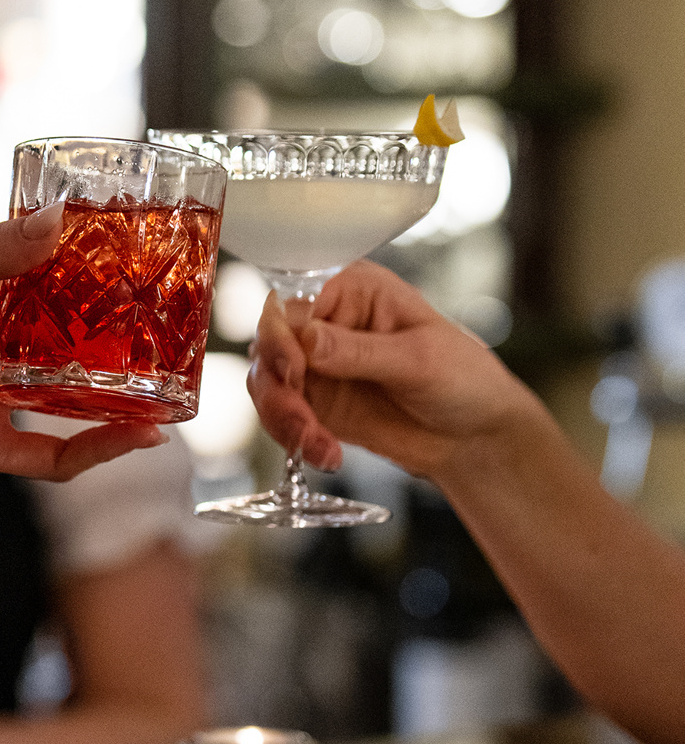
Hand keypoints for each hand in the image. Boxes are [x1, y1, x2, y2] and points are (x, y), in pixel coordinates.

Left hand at [0, 213, 166, 490]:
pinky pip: (56, 456)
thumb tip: (59, 220)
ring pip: (78, 402)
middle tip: (176, 324)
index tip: (145, 258)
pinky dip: (99, 450)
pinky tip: (138, 437)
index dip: (97, 274)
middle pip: (77, 344)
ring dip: (126, 398)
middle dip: (125, 339)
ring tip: (177, 385)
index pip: (54, 283)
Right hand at [248, 260, 537, 484]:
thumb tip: (307, 339)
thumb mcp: (419, 359)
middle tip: (302, 421)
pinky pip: (282, 417)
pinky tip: (325, 453)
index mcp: (351, 290)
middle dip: (278, 388)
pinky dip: (293, 438)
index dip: (280, 336)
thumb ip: (359, 351)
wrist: (475, 438)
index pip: (292, 302)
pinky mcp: (317, 403)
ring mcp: (318, 365)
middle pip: (269, 344)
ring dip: (283, 418)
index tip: (293, 371)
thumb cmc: (464, 379)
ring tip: (316, 443)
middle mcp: (326, 323)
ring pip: (268, 383)